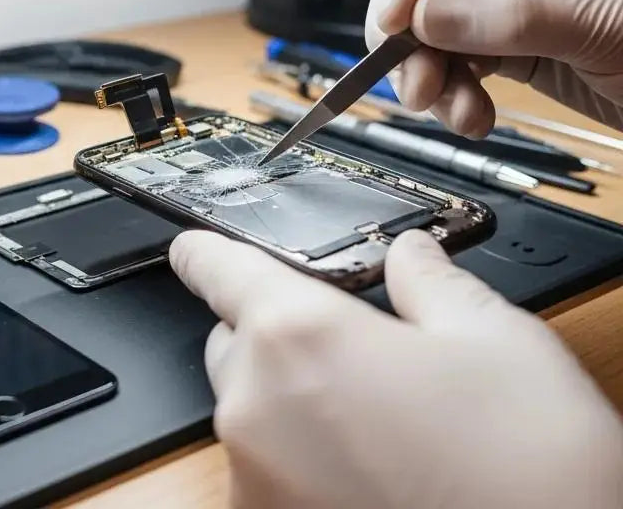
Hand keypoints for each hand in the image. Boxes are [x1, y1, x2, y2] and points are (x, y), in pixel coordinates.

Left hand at [170, 228, 622, 508]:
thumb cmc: (533, 471)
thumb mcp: (496, 339)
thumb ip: (430, 282)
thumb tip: (410, 255)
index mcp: (298, 335)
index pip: (217, 267)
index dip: (206, 250)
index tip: (194, 247)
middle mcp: (257, 408)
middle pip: (235, 341)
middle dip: (279, 333)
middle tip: (353, 346)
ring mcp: (257, 480)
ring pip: (250, 408)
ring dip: (292, 399)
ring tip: (380, 416)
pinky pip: (267, 470)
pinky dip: (300, 458)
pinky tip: (372, 465)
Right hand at [365, 0, 622, 136]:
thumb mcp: (606, 22)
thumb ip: (513, 16)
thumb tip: (426, 16)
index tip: (393, 19)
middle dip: (414, 31)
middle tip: (409, 78)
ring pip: (436, 24)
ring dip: (430, 71)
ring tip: (446, 108)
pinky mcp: (517, 43)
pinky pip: (460, 60)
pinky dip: (454, 93)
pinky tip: (471, 116)